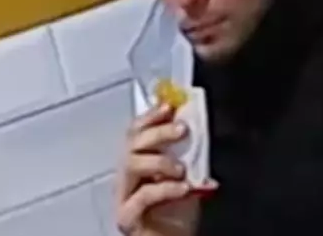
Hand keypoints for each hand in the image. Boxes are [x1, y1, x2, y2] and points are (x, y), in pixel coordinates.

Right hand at [116, 103, 217, 235]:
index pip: (137, 132)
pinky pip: (141, 195)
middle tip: (181, 130)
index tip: (169, 105)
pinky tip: (182, 189)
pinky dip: (164, 188)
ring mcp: (124, 197)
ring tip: (181, 169)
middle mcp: (128, 178)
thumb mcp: (189, 179)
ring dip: (159, 160)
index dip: (151, 116)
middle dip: (157, 131)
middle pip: (132, 143)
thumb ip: (190, 156)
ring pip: (130, 164)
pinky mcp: (126, 217)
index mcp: (140, 165)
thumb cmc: (179, 218)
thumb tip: (197, 128)